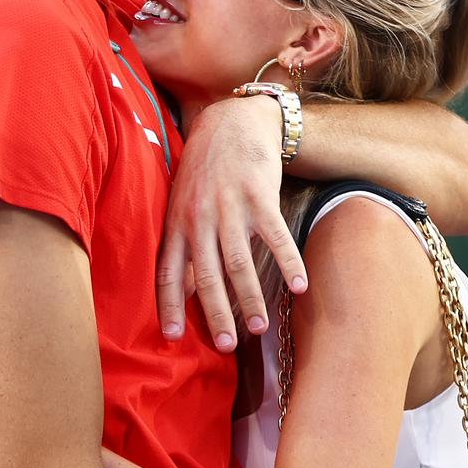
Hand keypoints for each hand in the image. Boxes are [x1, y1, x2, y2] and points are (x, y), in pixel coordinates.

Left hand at [156, 96, 307, 351]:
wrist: (231, 122)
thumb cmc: (205, 168)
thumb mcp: (182, 202)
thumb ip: (182, 243)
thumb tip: (182, 290)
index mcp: (178, 222)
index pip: (167, 270)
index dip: (169, 304)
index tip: (172, 337)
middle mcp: (200, 217)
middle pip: (206, 275)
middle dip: (216, 313)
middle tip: (225, 346)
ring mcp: (230, 207)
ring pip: (239, 263)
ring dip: (250, 298)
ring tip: (259, 327)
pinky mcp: (259, 196)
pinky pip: (275, 237)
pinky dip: (288, 263)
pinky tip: (300, 287)